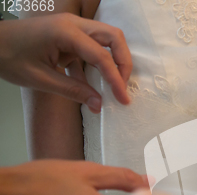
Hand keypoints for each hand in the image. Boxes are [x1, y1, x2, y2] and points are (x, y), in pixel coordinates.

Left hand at [0, 13, 131, 112]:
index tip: (123, 99)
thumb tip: (99, 105)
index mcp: (65, 33)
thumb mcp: (41, 79)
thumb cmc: (9, 57)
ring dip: (116, 59)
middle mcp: (73, 24)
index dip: (116, 80)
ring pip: (108, 38)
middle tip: (122, 86)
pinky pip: (94, 44)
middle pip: (114, 37)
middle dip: (123, 63)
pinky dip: (101, 61)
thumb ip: (74, 91)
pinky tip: (95, 80)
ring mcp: (72, 26)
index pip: (102, 57)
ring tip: (114, 83)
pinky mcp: (70, 33)